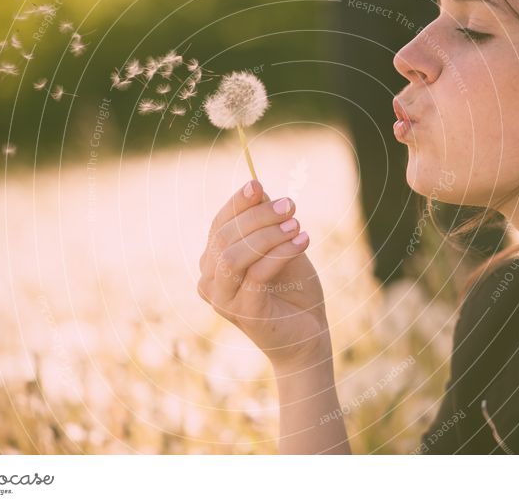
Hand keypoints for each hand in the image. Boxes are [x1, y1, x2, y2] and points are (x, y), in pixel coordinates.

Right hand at [197, 180, 331, 368]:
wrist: (309, 334)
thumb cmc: (293, 289)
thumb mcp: (280, 247)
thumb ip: (265, 222)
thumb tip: (256, 187)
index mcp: (214, 261)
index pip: (219, 224)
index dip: (237, 203)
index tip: (258, 184)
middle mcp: (210, 280)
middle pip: (225, 236)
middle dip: (258, 215)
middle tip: (290, 205)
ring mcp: (223, 300)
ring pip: (233, 255)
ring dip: (267, 235)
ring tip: (298, 225)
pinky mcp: (244, 313)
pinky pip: (256, 275)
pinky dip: (280, 254)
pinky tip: (303, 241)